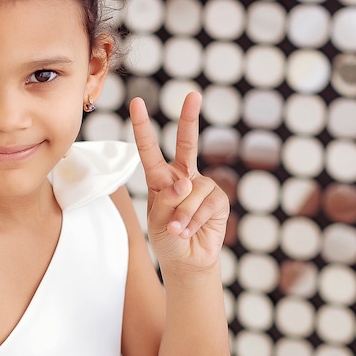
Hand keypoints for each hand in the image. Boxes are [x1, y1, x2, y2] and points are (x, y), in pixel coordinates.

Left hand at [130, 93, 228, 272]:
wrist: (187, 261)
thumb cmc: (168, 239)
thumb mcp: (157, 220)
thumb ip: (167, 201)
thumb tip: (186, 184)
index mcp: (161, 179)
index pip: (150, 150)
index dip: (143, 127)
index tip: (137, 103)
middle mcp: (183, 176)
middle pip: (187, 144)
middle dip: (189, 119)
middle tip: (193, 95)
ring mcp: (202, 186)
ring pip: (191, 192)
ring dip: (182, 216)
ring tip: (178, 231)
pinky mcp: (218, 200)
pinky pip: (205, 205)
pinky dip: (194, 221)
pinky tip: (189, 232)